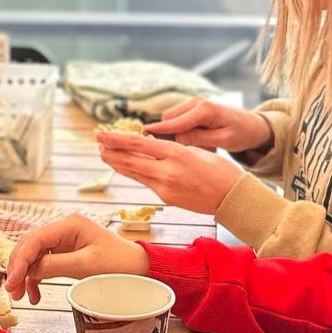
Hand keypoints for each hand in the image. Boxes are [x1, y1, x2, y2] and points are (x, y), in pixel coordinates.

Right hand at [4, 213, 147, 304]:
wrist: (139, 268)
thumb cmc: (119, 264)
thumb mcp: (87, 266)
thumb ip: (55, 266)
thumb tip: (30, 270)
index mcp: (69, 225)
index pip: (34, 239)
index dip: (20, 260)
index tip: (12, 281)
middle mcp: (63, 228)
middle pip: (29, 245)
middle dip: (18, 268)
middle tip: (12, 291)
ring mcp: (63, 240)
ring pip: (33, 255)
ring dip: (24, 275)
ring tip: (21, 296)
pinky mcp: (64, 252)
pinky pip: (42, 263)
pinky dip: (36, 278)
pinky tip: (35, 294)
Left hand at [96, 132, 242, 214]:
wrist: (234, 198)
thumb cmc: (221, 171)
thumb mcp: (196, 151)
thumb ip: (172, 149)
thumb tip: (152, 147)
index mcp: (176, 154)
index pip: (138, 145)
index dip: (116, 139)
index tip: (101, 134)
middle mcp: (167, 171)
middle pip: (130, 160)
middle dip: (111, 152)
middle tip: (97, 143)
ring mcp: (165, 187)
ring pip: (135, 173)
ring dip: (118, 164)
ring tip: (105, 154)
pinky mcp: (166, 198)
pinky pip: (145, 182)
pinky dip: (134, 173)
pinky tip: (126, 168)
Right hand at [145, 99, 272, 154]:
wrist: (252, 125)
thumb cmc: (241, 133)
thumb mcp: (224, 140)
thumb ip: (200, 139)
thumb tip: (177, 139)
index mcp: (205, 109)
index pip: (176, 121)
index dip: (159, 130)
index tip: (142, 135)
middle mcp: (196, 102)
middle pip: (169, 118)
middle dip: (173, 135)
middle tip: (192, 149)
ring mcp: (193, 103)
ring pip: (171, 119)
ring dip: (179, 133)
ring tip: (201, 143)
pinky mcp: (192, 108)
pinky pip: (178, 120)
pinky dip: (183, 130)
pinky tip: (200, 138)